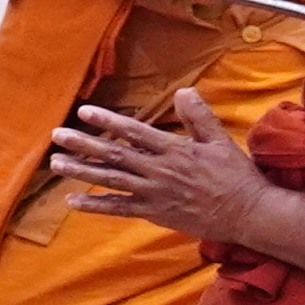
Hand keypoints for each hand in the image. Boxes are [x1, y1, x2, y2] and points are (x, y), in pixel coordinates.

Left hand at [46, 96, 278, 246]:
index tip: (85, 112)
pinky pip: (119, 209)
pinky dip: (95, 205)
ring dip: (82, 171)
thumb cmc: (236, 176)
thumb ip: (199, 116)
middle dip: (84, 144)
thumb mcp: (221, 141)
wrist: (248, 214)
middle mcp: (160, 171)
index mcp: (175, 150)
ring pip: (111, 180)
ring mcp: (155, 194)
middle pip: (115, 155)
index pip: (135, 132)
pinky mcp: (154, 213)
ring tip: (56, 162)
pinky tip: (72, 200)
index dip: (108, 121)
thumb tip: (184, 91)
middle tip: (58, 135)